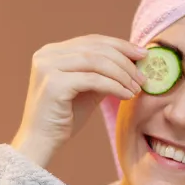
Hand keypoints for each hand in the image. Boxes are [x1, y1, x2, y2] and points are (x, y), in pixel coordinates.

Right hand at [11, 35, 147, 167]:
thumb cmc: (64, 119)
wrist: (41, 143)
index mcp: (53, 52)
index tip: (142, 54)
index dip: (120, 45)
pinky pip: (93, 80)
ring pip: (96, 61)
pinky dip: (114, 86)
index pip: (92, 41)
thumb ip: (103, 74)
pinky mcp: (54, 84)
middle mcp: (47, 54)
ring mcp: (48, 67)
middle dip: (125, 60)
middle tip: (143, 76)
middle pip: (95, 48)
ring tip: (137, 88)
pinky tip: (127, 95)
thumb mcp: (87, 91)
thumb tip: (132, 63)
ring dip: (122, 74)